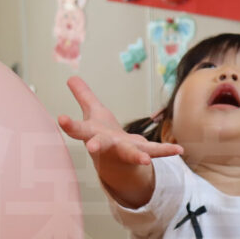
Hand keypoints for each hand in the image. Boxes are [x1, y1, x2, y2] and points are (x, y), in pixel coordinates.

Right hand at [58, 76, 181, 169]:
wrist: (116, 161)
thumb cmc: (103, 134)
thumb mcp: (93, 112)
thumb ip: (84, 96)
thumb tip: (71, 77)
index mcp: (93, 134)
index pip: (78, 129)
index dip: (70, 124)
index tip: (60, 118)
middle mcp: (106, 145)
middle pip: (99, 144)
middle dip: (95, 145)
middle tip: (90, 147)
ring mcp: (123, 151)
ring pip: (128, 153)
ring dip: (136, 156)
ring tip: (145, 160)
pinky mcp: (140, 153)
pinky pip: (154, 151)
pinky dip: (166, 150)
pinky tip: (179, 149)